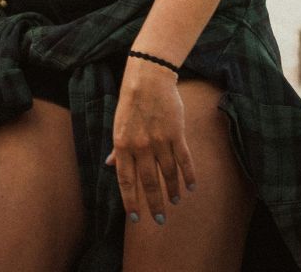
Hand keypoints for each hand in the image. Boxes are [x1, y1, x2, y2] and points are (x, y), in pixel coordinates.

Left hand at [106, 57, 196, 226]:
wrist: (148, 80)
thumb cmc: (130, 103)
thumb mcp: (118, 125)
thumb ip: (118, 149)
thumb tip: (110, 165)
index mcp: (122, 145)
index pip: (126, 180)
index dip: (130, 200)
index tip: (135, 217)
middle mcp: (140, 146)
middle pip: (148, 182)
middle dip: (153, 203)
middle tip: (159, 220)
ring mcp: (160, 141)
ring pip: (167, 173)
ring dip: (171, 191)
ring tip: (174, 203)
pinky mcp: (177, 134)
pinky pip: (184, 160)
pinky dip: (188, 175)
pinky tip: (191, 187)